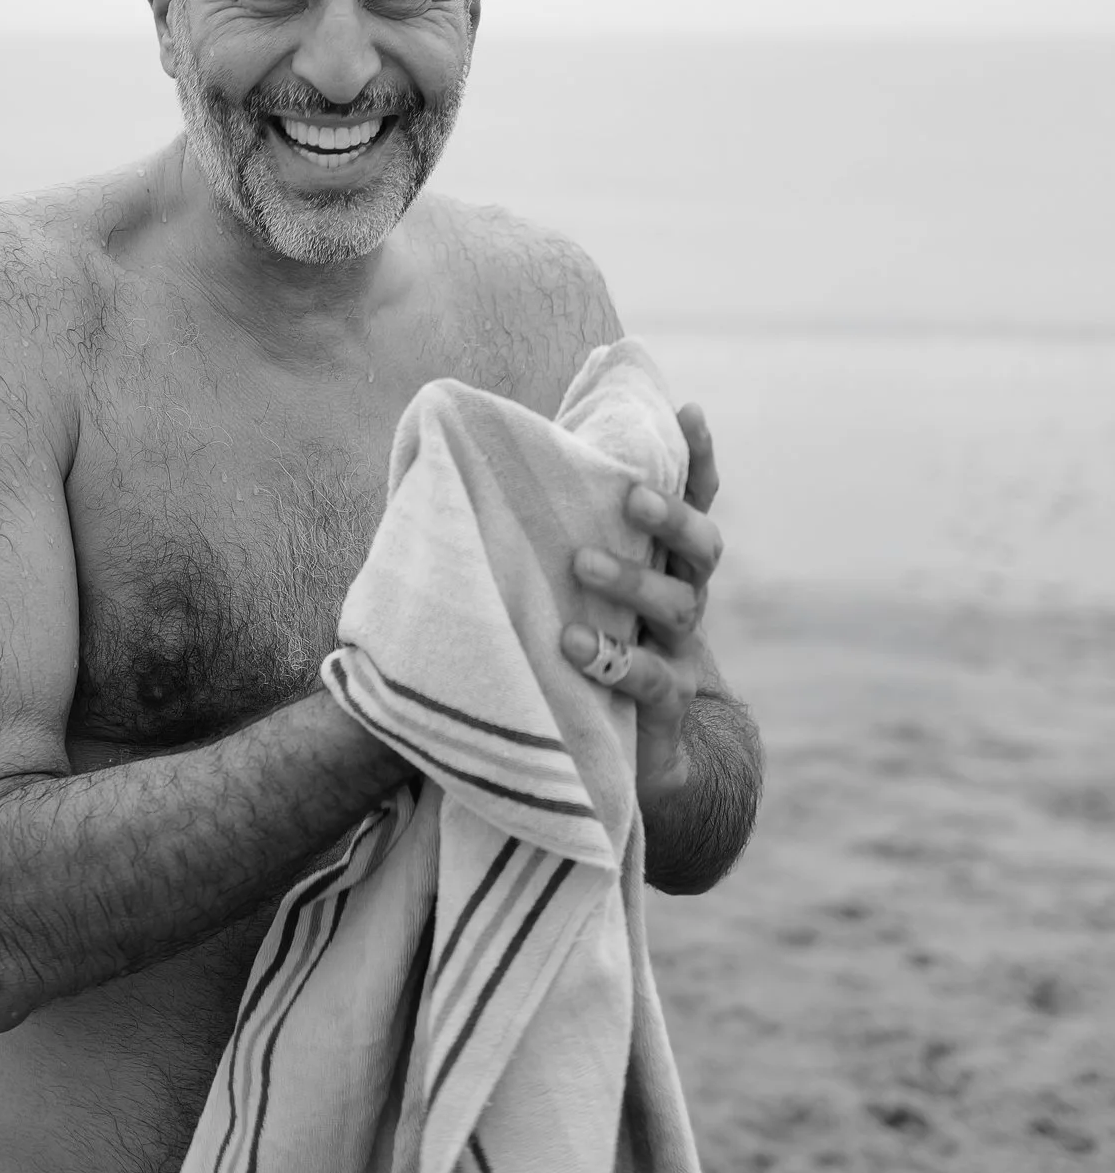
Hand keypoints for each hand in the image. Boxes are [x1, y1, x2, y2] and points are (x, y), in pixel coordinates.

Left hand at [559, 403, 723, 801]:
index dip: (697, 461)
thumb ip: (544, 537)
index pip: (693, 504)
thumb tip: (471, 465)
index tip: (691, 412)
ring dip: (632, 581)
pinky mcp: (662, 707)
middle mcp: (681, 603)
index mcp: (662, 566)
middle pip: (701, 550)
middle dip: (671, 518)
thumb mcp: (573, 592)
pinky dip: (613, 659)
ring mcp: (678, 654)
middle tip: (630, 495)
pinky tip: (572, 644)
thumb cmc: (588, 650)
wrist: (642, 760)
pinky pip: (649, 679)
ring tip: (580, 563)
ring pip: (679, 606)